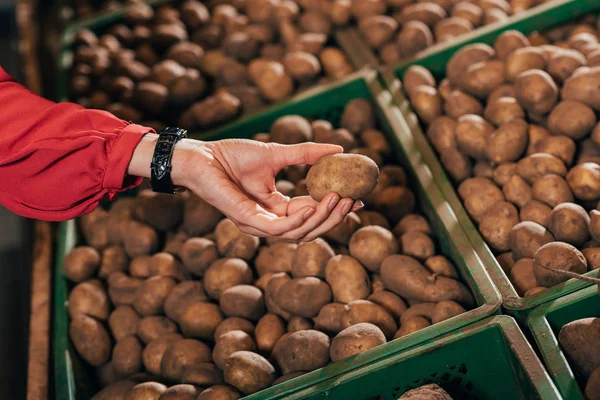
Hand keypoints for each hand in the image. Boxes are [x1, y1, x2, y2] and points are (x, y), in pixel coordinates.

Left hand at [129, 134, 362, 240]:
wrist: (202, 155)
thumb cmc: (232, 155)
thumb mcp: (277, 154)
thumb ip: (306, 155)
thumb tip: (339, 151)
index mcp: (276, 207)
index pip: (311, 213)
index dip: (335, 209)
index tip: (359, 198)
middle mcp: (269, 220)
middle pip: (310, 228)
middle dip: (334, 217)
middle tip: (354, 201)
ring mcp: (258, 224)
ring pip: (298, 233)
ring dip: (322, 217)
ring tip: (339, 198)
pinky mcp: (247, 220)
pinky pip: (279, 229)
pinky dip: (300, 220)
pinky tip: (314, 206)